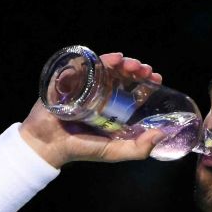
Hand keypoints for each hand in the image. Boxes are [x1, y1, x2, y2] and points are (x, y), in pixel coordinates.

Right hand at [19, 52, 168, 167]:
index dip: (145, 84)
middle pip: (121, 76)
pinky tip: (114, 59)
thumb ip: (139, 148)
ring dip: (122, 63)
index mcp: (112, 110)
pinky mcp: (71, 78)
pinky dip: (101, 59)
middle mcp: (101, 95)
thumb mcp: (114, 151)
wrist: (49, 144)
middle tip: (145, 69)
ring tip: (132, 64)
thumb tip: (163, 134)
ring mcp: (85, 85)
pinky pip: (86, 64)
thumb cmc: (81, 148)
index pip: (132, 92)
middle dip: (135, 69)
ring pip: (107, 68)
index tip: (156, 78)